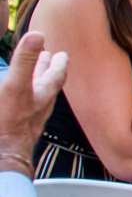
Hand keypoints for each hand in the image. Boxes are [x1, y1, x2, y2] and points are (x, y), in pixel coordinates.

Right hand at [0, 32, 66, 169]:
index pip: (54, 76)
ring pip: (33, 100)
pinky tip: (15, 107)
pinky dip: (21, 104)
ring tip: (31, 76)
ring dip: (33, 86)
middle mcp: (35, 110)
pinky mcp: (11, 133)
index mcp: (38, 97)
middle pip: (45, 86)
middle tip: (49, 58)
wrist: (0, 160)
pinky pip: (21, 115)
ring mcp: (23, 123)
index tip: (61, 54)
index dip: (57, 64)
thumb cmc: (7, 124)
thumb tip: (38, 35)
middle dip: (46, 71)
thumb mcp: (14, 87)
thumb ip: (25, 63)